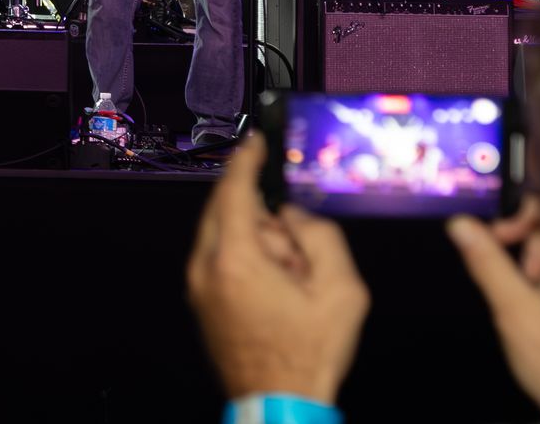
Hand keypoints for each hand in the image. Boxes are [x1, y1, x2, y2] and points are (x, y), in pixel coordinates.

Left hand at [186, 135, 370, 402]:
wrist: (278, 403)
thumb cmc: (306, 356)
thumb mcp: (341, 293)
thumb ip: (322, 238)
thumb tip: (296, 215)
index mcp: (235, 260)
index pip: (233, 191)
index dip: (246, 161)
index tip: (255, 142)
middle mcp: (206, 267)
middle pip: (226, 210)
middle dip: (262, 213)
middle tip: (296, 244)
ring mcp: (198, 285)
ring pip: (224, 233)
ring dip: (258, 240)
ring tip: (292, 281)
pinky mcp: (201, 298)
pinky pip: (221, 257)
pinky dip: (248, 258)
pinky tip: (278, 290)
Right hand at [448, 196, 539, 416]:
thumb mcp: (515, 309)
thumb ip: (489, 265)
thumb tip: (460, 225)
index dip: (518, 217)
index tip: (498, 236)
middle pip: (537, 235)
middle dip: (516, 250)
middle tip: (514, 275)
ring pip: (533, 259)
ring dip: (515, 271)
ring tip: (514, 298)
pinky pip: (534, 280)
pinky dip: (518, 285)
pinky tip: (513, 304)